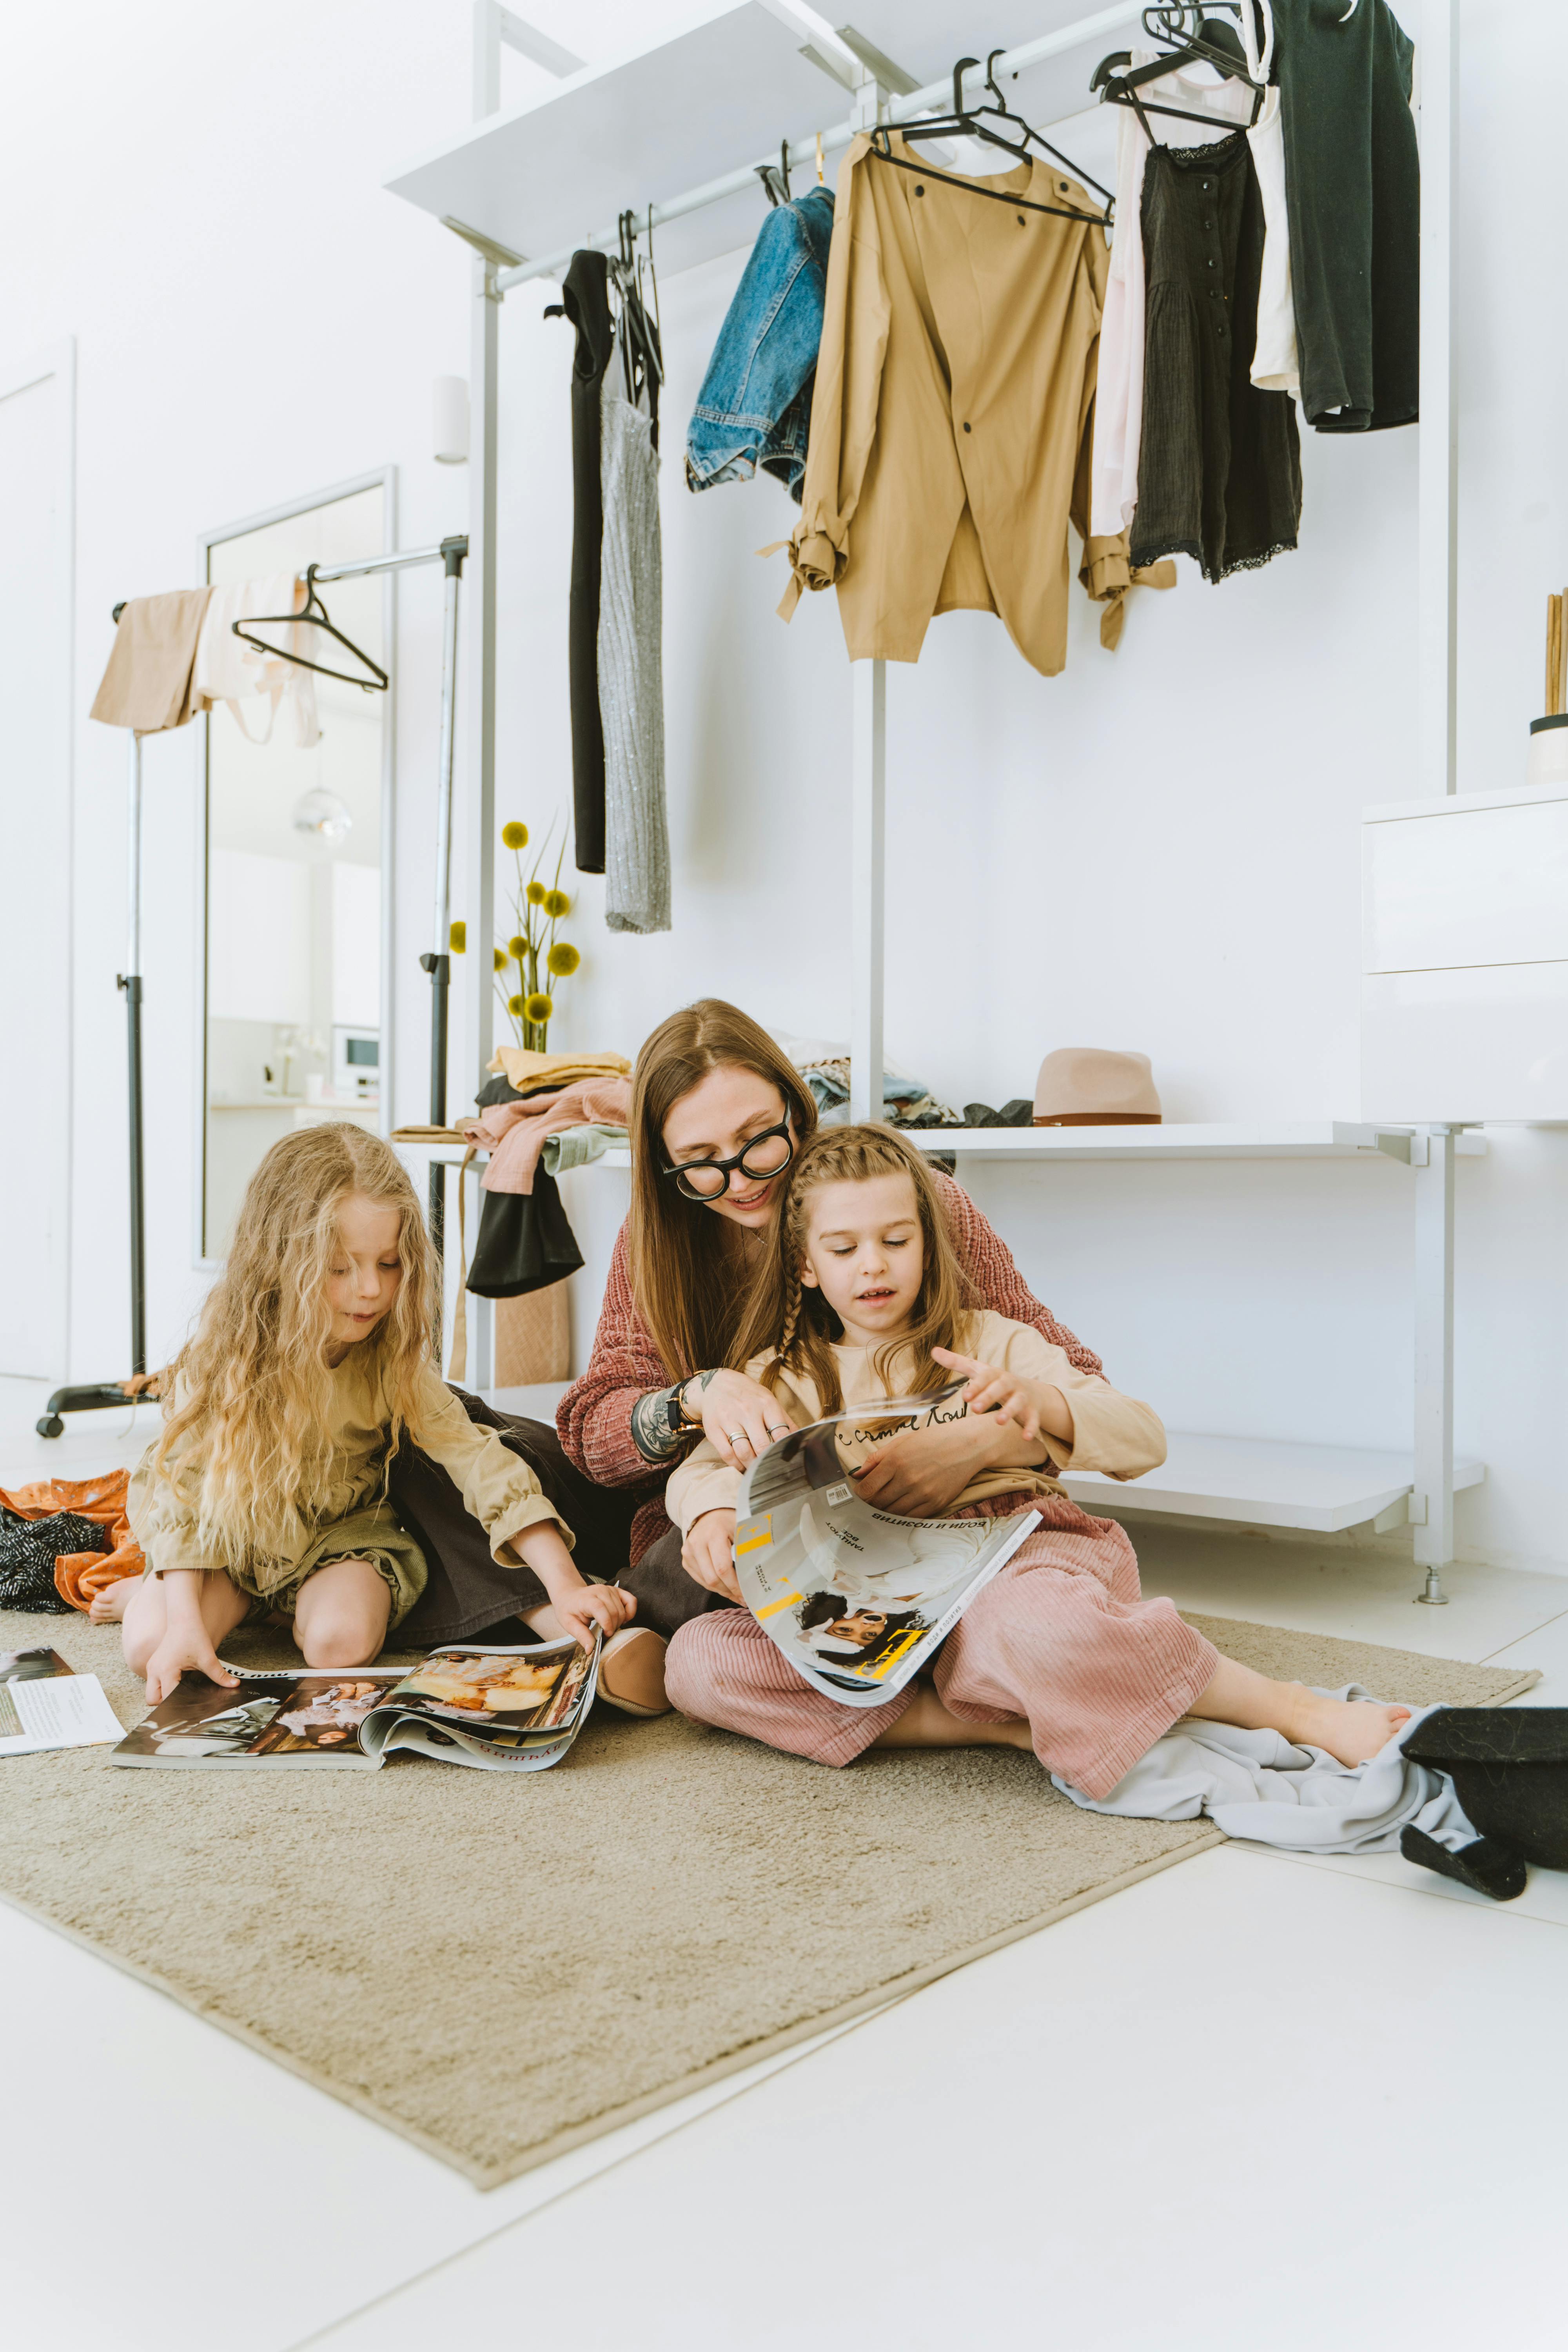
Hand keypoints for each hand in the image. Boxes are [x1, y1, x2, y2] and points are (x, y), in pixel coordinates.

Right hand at [143, 1631, 237, 1705]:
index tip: (192, 1705)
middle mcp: (154, 1671)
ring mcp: (151, 1667)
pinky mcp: (153, 1664)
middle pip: (152, 1700)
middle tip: (183, 1697)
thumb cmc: (193, 1634)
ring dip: (163, 1695)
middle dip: (165, 1703)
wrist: (183, 1618)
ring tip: (180, 1689)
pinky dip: (162, 1686)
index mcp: (166, 1671)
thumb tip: (233, 1684)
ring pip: (151, 1693)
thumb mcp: (208, 1657)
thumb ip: (219, 1675)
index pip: (168, 1699)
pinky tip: (178, 1681)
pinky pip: (153, 1683)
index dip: (180, 1704)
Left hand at [553, 1580, 635, 1650]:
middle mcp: (600, 1591)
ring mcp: (610, 1590)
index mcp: (587, 1599)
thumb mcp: (569, 1624)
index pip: (600, 1608)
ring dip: (619, 1622)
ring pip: (623, 1610)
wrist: (569, 1595)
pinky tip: (622, 1619)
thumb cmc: (568, 1609)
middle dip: (612, 1627)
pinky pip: (631, 1601)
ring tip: (608, 1626)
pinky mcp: (617, 1591)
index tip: (605, 1635)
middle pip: (614, 1612)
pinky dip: (630, 1612)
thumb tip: (591, 1649)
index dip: (606, 1623)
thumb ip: (581, 1636)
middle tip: (604, 1633)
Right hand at [681, 1509, 739, 1601]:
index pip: (722, 1567)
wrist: (707, 1515)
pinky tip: (725, 1588)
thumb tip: (757, 1574)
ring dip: (723, 1591)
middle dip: (730, 1591)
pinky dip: (714, 1586)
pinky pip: (700, 1580)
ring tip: (736, 1595)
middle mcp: (697, 1543)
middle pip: (713, 1578)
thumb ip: (746, 1548)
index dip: (735, 1585)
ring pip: (706, 1582)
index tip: (746, 1594)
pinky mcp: (685, 1560)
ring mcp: (688, 1553)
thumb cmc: (728, 1522)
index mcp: (713, 1534)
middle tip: (743, 1599)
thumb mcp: (741, 1529)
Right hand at [686, 1370, 793, 1473]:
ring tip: (756, 1469)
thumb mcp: (768, 1400)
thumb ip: (785, 1420)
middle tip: (771, 1469)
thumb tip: (801, 1440)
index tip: (787, 1460)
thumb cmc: (748, 1395)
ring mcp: (729, 1419)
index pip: (780, 1432)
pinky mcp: (713, 1429)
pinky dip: (736, 1465)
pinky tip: (741, 1465)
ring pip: (743, 1452)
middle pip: (761, 1446)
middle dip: (767, 1461)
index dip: (785, 1450)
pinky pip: (727, 1454)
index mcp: (766, 1403)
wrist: (715, 1383)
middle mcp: (747, 1410)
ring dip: (752, 1466)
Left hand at [852, 1413, 1038, 1516]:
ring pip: (893, 1513)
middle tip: (868, 1502)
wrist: (967, 1445)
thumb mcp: (902, 1441)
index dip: (859, 1495)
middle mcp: (907, 1479)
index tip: (858, 1494)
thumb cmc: (933, 1440)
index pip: (867, 1489)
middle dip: (869, 1504)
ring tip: (884, 1505)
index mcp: (896, 1461)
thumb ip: (877, 1458)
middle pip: (877, 1503)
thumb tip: (858, 1473)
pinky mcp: (935, 1503)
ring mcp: (922, 1493)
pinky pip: (911, 1517)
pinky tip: (900, 1508)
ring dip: (884, 1511)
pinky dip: (902, 1515)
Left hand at [931, 1347, 1072, 1448]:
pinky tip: (1026, 1438)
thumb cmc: (996, 1382)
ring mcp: (1023, 1397)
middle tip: (975, 1409)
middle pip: (1000, 1388)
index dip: (976, 1385)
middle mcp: (1010, 1383)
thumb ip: (956, 1363)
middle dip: (988, 1397)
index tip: (965, 1396)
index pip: (985, 1377)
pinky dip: (1031, 1427)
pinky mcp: (1032, 1411)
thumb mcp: (978, 1371)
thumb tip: (933, 1351)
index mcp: (995, 1374)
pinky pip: (1033, 1419)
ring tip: (999, 1421)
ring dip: (1009, 1411)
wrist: (1030, 1391)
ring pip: (1018, 1402)